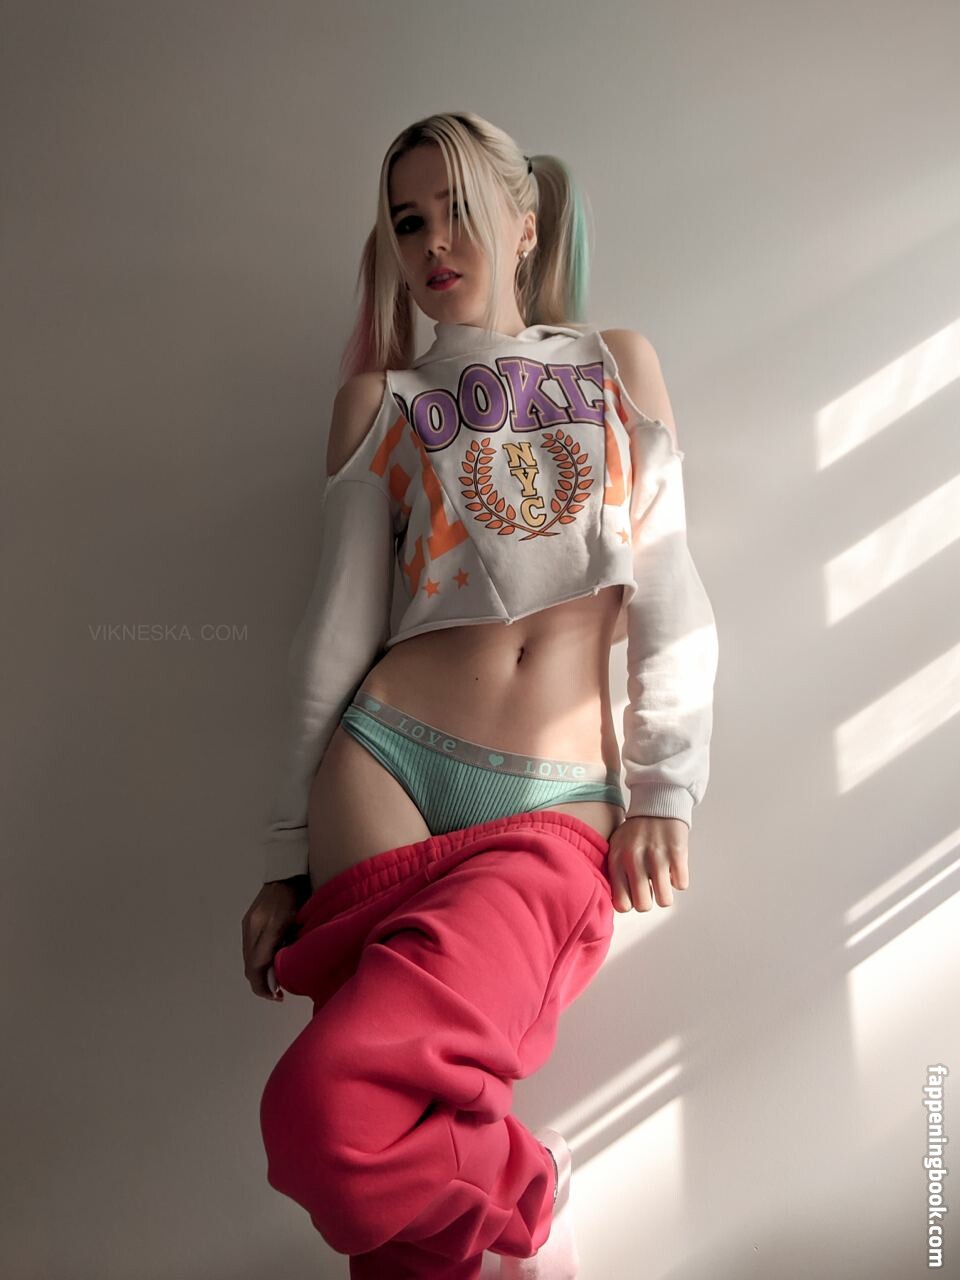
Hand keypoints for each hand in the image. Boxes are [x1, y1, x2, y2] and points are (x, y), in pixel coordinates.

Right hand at [241, 877, 308, 1000]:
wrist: (290, 873)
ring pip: (249, 960)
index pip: (256, 967)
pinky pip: (250, 950)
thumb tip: (274, 979)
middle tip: (278, 994)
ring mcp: (249, 924)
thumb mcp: (294, 923)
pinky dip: (258, 962)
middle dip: (261, 984)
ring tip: (276, 982)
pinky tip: (271, 965)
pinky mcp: (250, 922)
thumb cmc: (298, 896)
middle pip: (250, 967)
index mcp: (260, 928)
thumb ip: (283, 949)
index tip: (277, 996)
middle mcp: (250, 928)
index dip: (264, 986)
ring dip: (260, 974)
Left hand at [607, 815, 689, 911]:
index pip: (621, 903)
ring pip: (664, 900)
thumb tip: (621, 903)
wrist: (657, 805)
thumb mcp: (616, 848)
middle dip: (649, 901)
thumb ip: (615, 873)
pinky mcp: (677, 853)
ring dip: (665, 894)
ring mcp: (657, 857)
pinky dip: (679, 879)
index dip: (630, 904)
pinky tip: (672, 867)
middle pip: (643, 906)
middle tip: (650, 889)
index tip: (634, 894)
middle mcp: (634, 860)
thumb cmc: (635, 832)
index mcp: (617, 860)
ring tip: (662, 879)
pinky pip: (681, 885)